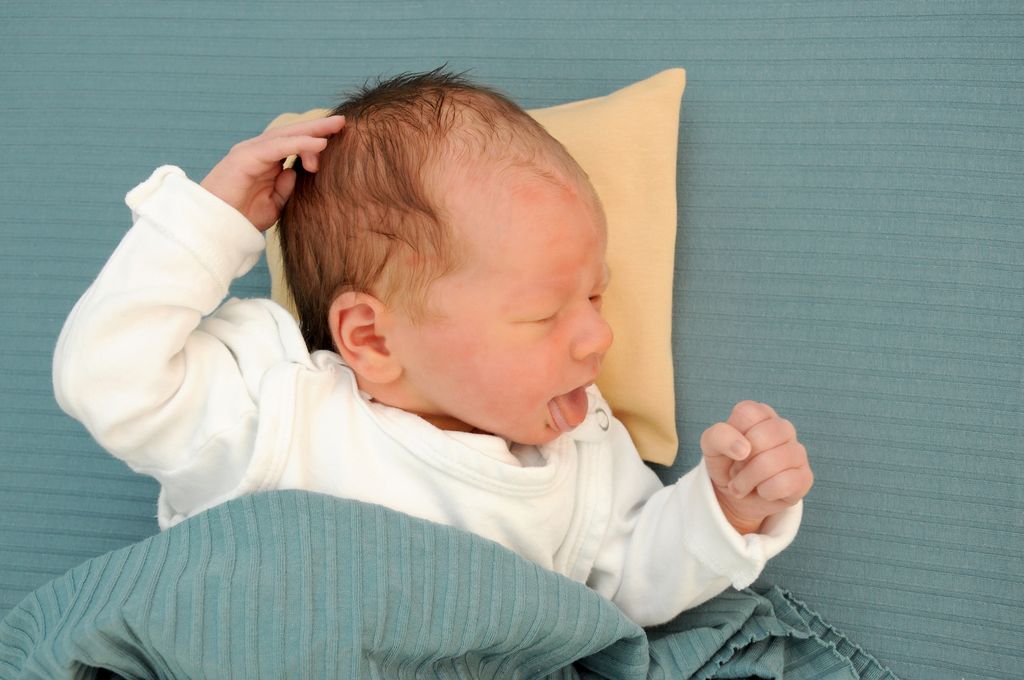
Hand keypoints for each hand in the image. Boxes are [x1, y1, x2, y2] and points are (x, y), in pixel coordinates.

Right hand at [200, 115, 345, 231]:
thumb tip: (296, 173)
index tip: (338, 140)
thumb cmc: (242, 217)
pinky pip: (278, 146)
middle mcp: (258, 152)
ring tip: (336, 126)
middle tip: (342, 122)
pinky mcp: (246, 157)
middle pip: (292, 133)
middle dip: (318, 127)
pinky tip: (319, 144)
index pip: (294, 144)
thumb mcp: (273, 204)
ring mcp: (250, 151)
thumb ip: (285, 188)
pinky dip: (300, 144)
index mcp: (265, 161)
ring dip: (313, 130)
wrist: (216, 227)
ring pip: (287, 134)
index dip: (315, 140)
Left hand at [700, 401, 812, 533]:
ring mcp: (797, 452)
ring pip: (773, 461)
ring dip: (748, 480)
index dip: (732, 435)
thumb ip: (719, 436)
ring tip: (743, 485)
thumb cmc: (726, 463)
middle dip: (740, 461)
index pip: (747, 413)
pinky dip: (765, 492)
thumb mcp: (711, 446)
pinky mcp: (805, 477)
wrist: (736, 496)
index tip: (731, 448)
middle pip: (762, 436)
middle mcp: (783, 428)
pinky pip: (784, 483)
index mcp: (761, 414)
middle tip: (736, 470)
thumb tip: (744, 449)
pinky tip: (763, 491)